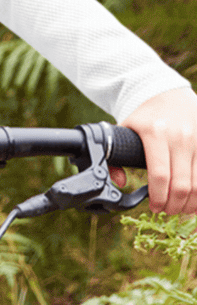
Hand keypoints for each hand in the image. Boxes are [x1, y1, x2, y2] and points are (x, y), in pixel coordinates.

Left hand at [120, 87, 196, 215]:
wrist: (166, 92)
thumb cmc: (142, 116)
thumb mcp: (122, 130)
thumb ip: (115, 158)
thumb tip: (121, 182)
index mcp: (154, 133)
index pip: (160, 175)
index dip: (158, 197)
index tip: (154, 207)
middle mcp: (179, 137)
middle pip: (182, 184)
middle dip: (174, 205)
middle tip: (167, 211)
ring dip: (191, 203)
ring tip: (181, 208)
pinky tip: (195, 199)